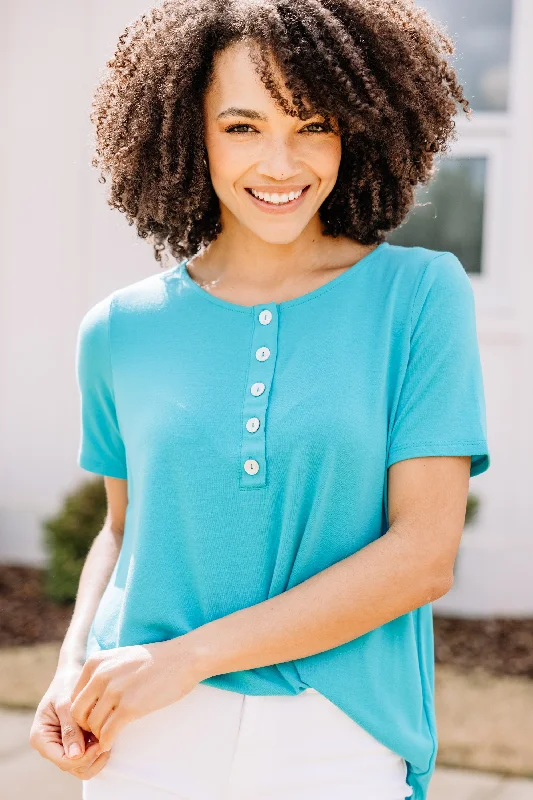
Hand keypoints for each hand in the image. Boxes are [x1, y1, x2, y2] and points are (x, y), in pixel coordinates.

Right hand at [29, 664, 110, 779]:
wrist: (71, 673)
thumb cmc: (66, 683)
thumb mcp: (66, 703)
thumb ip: (70, 728)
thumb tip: (75, 755)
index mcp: (41, 737)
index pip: (62, 760)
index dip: (82, 757)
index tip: (100, 743)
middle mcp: (50, 746)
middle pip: (72, 767)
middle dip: (91, 758)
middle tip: (107, 741)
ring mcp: (62, 746)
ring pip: (81, 767)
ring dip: (96, 757)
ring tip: (107, 738)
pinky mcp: (74, 743)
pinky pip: (86, 757)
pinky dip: (98, 752)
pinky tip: (106, 736)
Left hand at [70, 638, 201, 751]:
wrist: (182, 658)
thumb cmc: (154, 660)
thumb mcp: (120, 659)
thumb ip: (101, 674)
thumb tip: (88, 699)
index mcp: (96, 662)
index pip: (73, 696)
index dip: (81, 713)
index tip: (92, 720)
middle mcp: (101, 675)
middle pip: (78, 713)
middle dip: (85, 727)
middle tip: (97, 732)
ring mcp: (114, 691)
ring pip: (92, 725)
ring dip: (98, 735)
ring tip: (108, 736)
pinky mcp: (129, 707)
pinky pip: (108, 733)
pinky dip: (107, 742)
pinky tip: (112, 743)